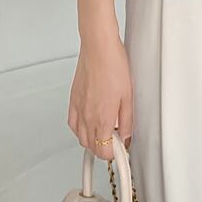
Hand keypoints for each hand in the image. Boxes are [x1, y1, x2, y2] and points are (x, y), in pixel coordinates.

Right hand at [68, 28, 133, 161]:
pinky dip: (81, 129)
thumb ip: (128, 120)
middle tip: (117, 138)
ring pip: (81, 138)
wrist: (98, 47)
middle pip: (92, 147)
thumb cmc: (114, 65)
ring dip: (93, 139)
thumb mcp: (129, 95)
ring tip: (106, 129)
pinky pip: (73, 124)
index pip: (104, 152)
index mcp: (102, 118)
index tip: (122, 148)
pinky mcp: (73, 100)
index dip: (114, 154)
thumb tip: (127, 135)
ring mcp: (78, 108)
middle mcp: (87, 116)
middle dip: (104, 148)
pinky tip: (90, 122)